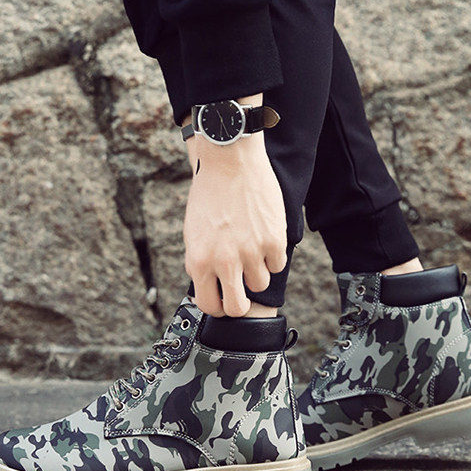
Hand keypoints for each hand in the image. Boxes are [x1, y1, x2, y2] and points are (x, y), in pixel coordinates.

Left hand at [183, 128, 286, 316]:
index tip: (223, 299)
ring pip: (260, 284)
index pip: (209, 306)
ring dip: (257, 271)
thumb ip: (200, 261)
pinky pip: (278, 264)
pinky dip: (273, 255)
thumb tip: (209, 284)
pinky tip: (264, 236)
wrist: (230, 162)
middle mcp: (224, 261)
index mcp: (199, 261)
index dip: (218, 306)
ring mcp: (251, 252)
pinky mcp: (274, 240)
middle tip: (242, 289)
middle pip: (237, 307)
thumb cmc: (209, 195)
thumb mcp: (193, 232)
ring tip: (251, 248)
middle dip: (240, 302)